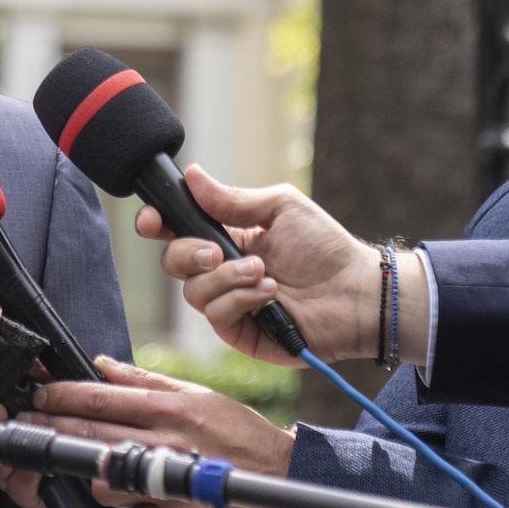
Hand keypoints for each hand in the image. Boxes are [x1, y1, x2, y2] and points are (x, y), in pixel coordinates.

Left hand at [0, 358, 289, 507]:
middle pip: (92, 434)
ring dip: (87, 477)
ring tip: (74, 471)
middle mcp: (168, 441)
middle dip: (51, 429)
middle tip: (26, 426)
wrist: (287, 476)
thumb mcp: (197, 396)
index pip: (101, 398)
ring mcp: (175, 482)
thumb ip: (146, 383)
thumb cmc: (239, 434)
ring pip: (106, 481)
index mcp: (170, 409)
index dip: (60, 396)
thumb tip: (101, 365)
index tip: (37, 396)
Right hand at [139, 167, 399, 361]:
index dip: (157, 224)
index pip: (178, 230)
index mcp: (227, 236)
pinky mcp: (240, 332)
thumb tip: (192, 176)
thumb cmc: (325, 248)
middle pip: (174, 262)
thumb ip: (233, 199)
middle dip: (189, 253)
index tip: (152, 220)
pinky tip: (269, 292)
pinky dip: (240, 299)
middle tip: (218, 249)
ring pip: (192, 291)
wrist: (356, 292)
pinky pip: (216, 315)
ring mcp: (229, 303)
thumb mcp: (280, 208)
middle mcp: (222, 271)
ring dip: (226, 277)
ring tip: (263, 271)